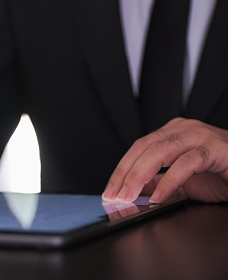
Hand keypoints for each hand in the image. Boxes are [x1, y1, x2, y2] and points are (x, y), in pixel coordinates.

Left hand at [102, 118, 227, 202]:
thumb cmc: (222, 172)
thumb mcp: (183, 181)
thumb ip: (158, 183)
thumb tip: (132, 192)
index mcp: (172, 132)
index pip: (138, 148)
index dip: (121, 169)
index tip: (109, 190)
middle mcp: (183, 129)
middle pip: (143, 147)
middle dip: (125, 173)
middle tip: (114, 196)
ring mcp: (199, 135)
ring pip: (159, 151)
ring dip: (139, 175)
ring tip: (129, 196)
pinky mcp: (215, 148)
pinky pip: (186, 163)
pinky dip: (169, 181)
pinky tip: (159, 197)